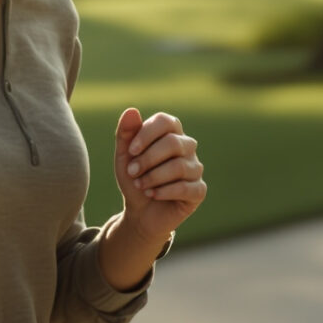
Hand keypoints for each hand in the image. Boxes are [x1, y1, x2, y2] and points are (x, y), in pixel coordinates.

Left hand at [115, 107, 204, 239]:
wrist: (140, 212)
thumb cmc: (134, 179)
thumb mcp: (124, 157)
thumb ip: (126, 134)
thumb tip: (131, 110)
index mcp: (171, 133)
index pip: (165, 121)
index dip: (147, 134)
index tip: (131, 150)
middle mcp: (187, 147)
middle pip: (173, 143)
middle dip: (148, 159)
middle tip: (132, 172)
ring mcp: (195, 169)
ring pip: (179, 167)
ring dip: (154, 177)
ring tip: (141, 185)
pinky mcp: (199, 190)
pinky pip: (186, 187)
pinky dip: (165, 191)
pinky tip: (152, 194)